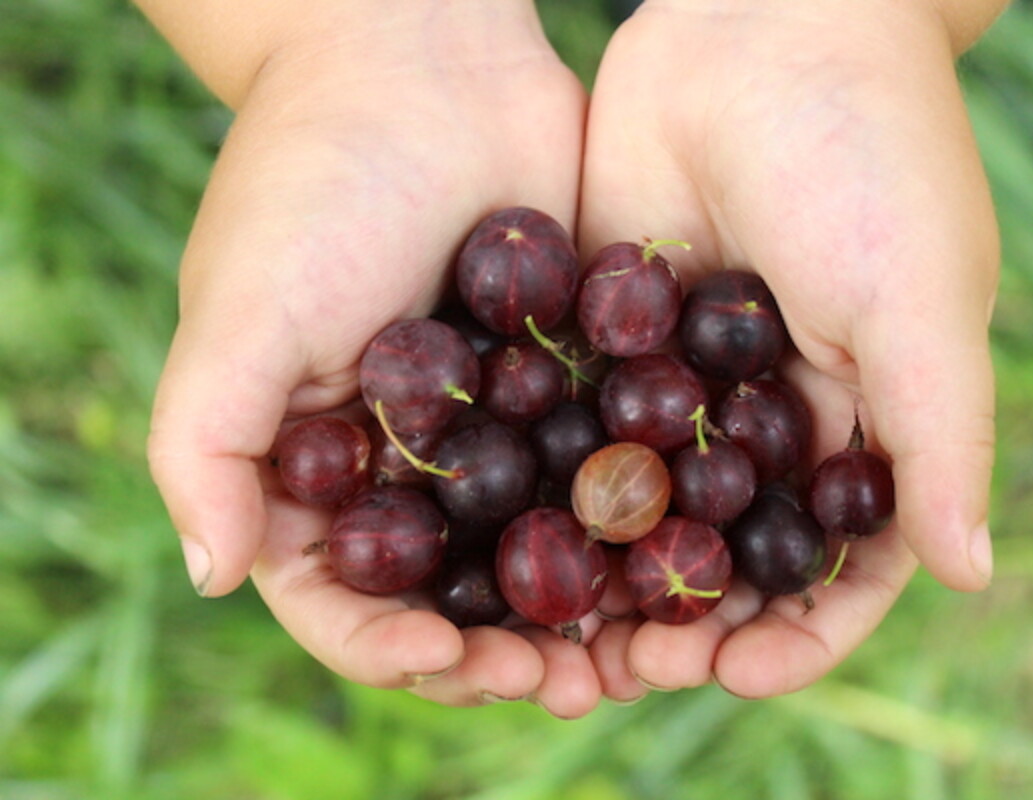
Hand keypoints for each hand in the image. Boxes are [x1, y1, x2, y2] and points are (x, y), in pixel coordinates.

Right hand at [146, 5, 606, 716]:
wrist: (425, 62)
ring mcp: (488, 427)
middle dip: (504, 653)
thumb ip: (207, 447)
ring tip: (636, 654)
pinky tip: (676, 556)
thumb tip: (210, 577)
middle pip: (452, 594)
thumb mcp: (240, 315)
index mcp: (315, 464)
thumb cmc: (314, 182)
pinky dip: (629, 525)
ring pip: (535, 549)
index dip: (392, 650)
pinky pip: (596, 471)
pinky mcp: (563, 382)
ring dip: (581, 613)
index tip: (455, 663)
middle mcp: (402, 460)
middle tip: (572, 685)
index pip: (345, 597)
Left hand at [579, 0, 999, 700]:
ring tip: (560, 632)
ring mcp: (687, 378)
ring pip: (646, 505)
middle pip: (727, 550)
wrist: (761, 22)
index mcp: (864, 419)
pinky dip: (551, 484)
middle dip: (686, 620)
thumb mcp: (921, 302)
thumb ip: (940, 438)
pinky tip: (505, 532)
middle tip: (626, 671)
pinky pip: (581, 426)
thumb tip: (972, 574)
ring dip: (609, 574)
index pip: (838, 564)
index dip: (798, 630)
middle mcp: (774, 414)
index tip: (739, 673)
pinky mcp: (611, 334)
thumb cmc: (870, 157)